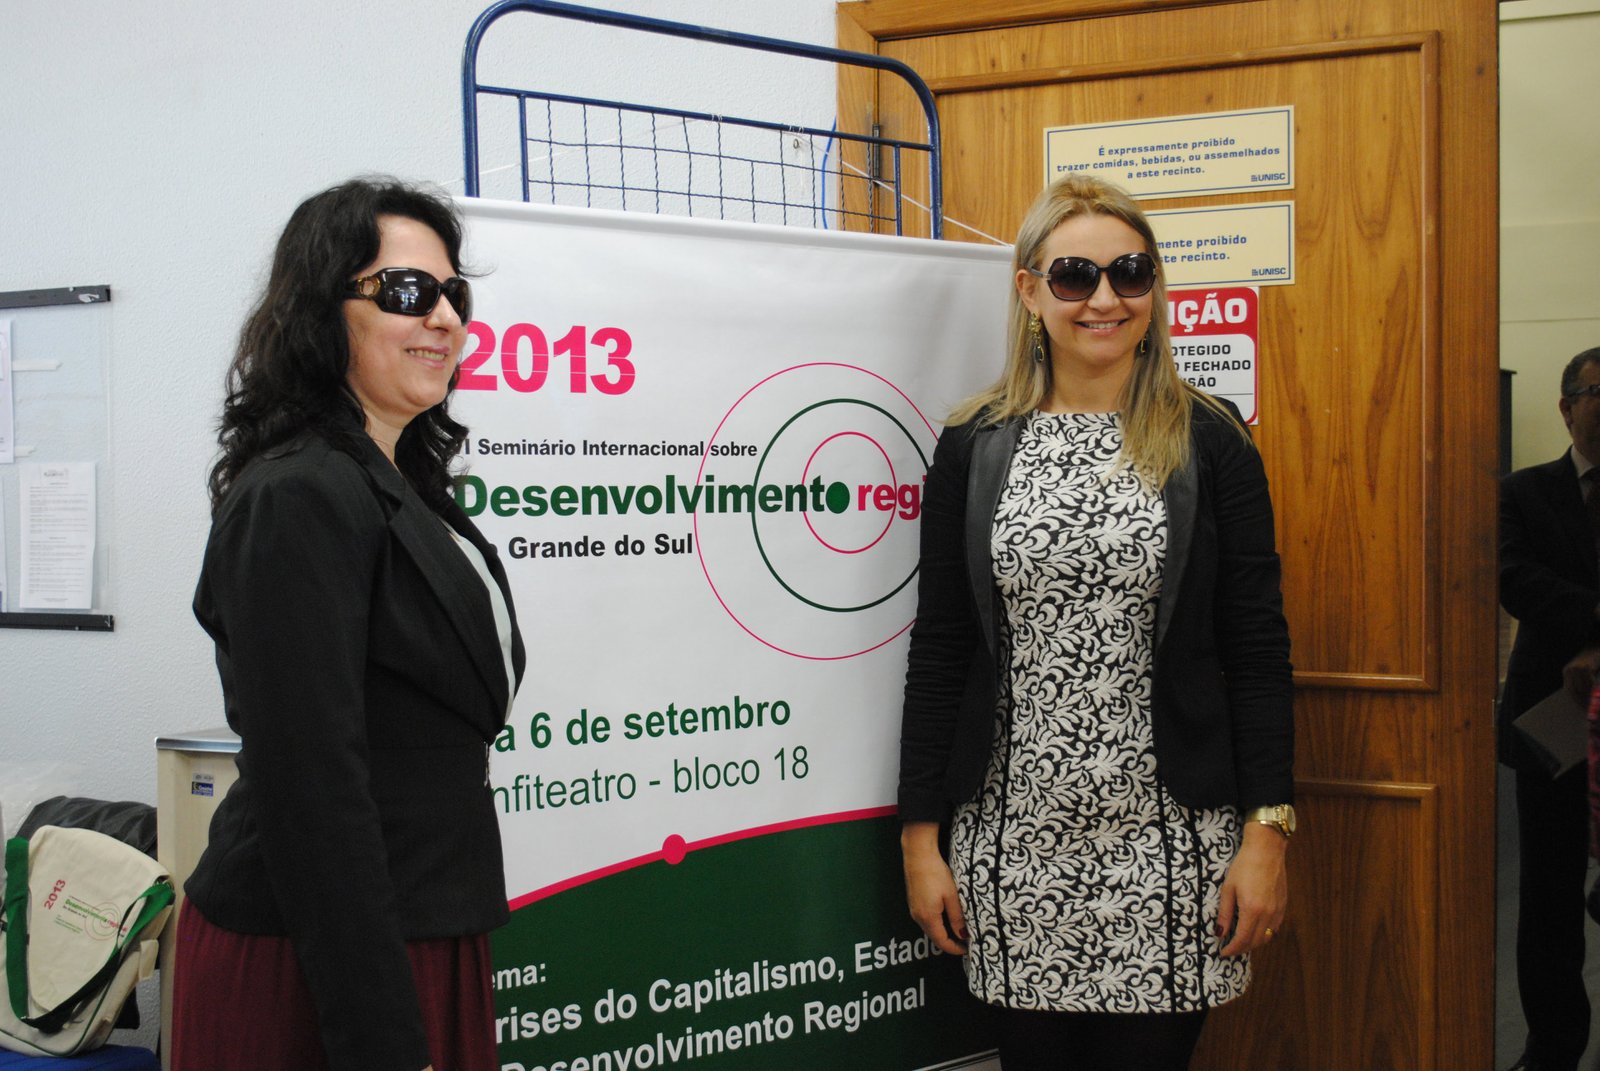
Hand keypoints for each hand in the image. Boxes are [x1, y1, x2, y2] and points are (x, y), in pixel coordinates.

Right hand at [901, 821, 967, 954]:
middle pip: (935, 938)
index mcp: (928, 918)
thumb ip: (957, 918)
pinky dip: (937, 924)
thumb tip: (963, 935)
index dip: (955, 949)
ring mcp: (914, 909)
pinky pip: (926, 920)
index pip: (942, 942)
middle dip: (950, 942)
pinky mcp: (913, 902)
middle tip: (966, 942)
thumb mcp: (952, 896)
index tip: (968, 949)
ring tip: (959, 930)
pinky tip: (947, 917)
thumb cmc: (936, 873)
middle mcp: (918, 917)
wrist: (918, 854)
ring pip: (930, 929)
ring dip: (944, 933)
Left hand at [1217, 822, 1287, 956]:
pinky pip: (1274, 927)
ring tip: (1241, 941)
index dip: (1232, 949)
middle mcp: (1268, 914)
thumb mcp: (1228, 888)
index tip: (1223, 952)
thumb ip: (1224, 913)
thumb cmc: (1244, 865)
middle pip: (1256, 942)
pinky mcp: (1283, 905)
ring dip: (1253, 943)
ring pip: (1267, 936)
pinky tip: (1255, 929)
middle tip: (1230, 949)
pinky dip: (1264, 933)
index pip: (1242, 939)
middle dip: (1242, 949)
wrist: (1266, 849)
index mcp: (1252, 910)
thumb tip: (1219, 933)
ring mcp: (1278, 910)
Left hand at [1564, 647, 1599, 703]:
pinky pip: (1590, 682)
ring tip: (1595, 699)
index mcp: (1566, 672)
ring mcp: (1577, 668)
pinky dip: (1593, 687)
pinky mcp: (1586, 667)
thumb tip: (1586, 700)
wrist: (1595, 647)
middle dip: (1583, 700)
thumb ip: (1581, 683)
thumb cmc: (1591, 661)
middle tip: (1591, 706)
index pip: (1569, 690)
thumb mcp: (1582, 673)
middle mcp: (1569, 670)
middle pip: (1574, 690)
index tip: (1583, 708)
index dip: (1576, 700)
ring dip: (1590, 695)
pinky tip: (1597, 689)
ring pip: (1583, 687)